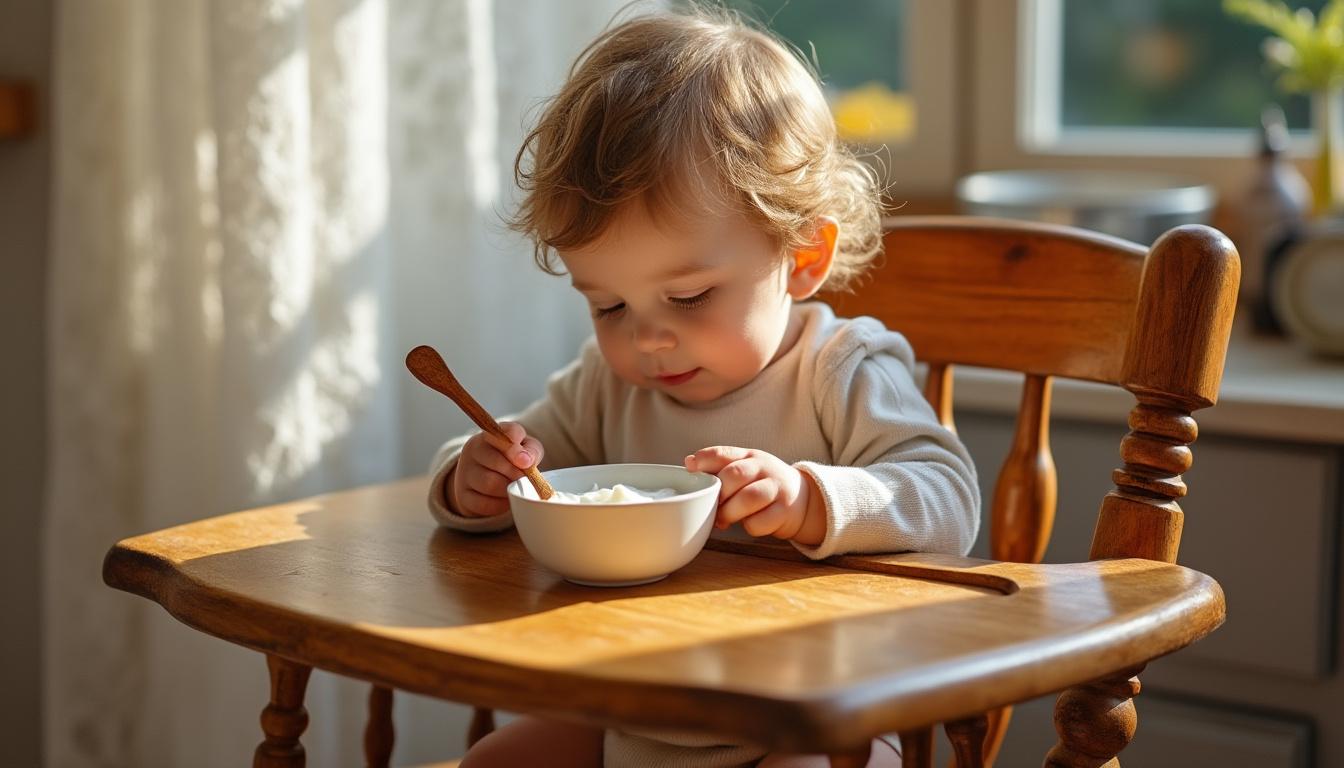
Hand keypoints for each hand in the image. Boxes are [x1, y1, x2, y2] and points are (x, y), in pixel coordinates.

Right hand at [449, 421, 544, 517]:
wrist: (486, 479)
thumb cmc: (512, 460)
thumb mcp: (526, 449)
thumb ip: (531, 450)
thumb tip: (527, 460)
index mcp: (490, 435)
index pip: (498, 434)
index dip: (513, 448)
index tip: (526, 462)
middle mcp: (473, 450)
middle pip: (495, 462)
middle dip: (516, 473)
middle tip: (526, 481)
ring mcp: (465, 472)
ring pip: (489, 484)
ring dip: (508, 489)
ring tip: (517, 489)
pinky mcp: (463, 495)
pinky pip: (484, 503)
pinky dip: (500, 505)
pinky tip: (506, 500)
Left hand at [684, 446, 825, 543]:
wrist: (803, 500)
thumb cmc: (763, 485)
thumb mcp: (746, 471)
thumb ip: (720, 469)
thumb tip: (689, 465)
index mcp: (749, 456)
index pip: (724, 453)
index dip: (705, 459)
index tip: (690, 467)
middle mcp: (764, 468)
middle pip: (735, 475)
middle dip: (719, 494)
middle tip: (712, 508)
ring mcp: (777, 488)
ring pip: (749, 498)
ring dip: (730, 512)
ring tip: (724, 521)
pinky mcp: (785, 511)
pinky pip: (760, 521)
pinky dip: (749, 526)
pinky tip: (748, 524)